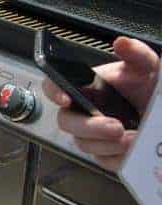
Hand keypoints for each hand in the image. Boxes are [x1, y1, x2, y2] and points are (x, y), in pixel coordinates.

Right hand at [43, 37, 159, 171]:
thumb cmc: (147, 89)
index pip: (54, 87)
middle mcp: (83, 111)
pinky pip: (104, 161)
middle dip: (89, 127)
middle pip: (67, 122)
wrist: (160, 112)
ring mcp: (92, 134)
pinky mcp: (106, 154)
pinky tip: (133, 148)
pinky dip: (119, 157)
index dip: (53, 92)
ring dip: (107, 144)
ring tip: (132, 137)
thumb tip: (122, 43)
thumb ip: (135, 53)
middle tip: (115, 126)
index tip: (65, 97)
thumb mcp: (145, 67)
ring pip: (84, 144)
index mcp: (84, 88)